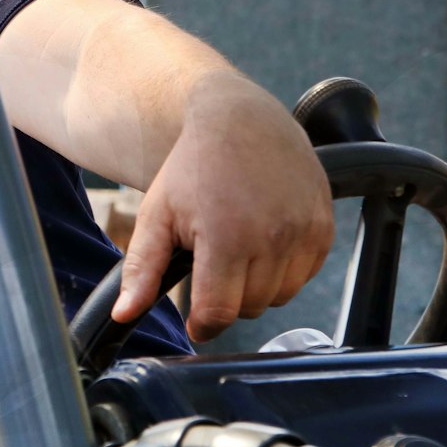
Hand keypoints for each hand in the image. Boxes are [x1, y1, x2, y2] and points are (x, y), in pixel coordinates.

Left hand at [112, 72, 334, 341]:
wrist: (241, 121)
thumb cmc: (192, 168)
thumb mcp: (157, 214)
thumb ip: (141, 269)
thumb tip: (122, 315)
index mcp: (227, 238)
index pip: (220, 313)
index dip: (203, 325)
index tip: (196, 322)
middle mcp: (272, 238)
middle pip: (250, 308)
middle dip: (227, 297)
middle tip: (212, 263)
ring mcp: (304, 233)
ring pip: (280, 296)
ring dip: (256, 287)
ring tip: (236, 248)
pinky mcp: (324, 228)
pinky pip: (304, 276)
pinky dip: (284, 271)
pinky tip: (263, 240)